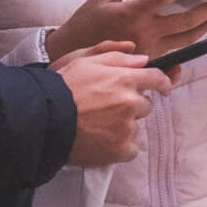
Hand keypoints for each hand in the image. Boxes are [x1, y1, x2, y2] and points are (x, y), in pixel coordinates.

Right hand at [44, 0, 206, 62]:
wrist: (73, 52)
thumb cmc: (87, 20)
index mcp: (133, 12)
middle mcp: (145, 32)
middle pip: (187, 21)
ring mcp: (150, 49)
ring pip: (188, 39)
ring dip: (206, 23)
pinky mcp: (151, 60)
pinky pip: (178, 52)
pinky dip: (192, 41)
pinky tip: (201, 29)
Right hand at [52, 41, 172, 167]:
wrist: (42, 121)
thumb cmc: (60, 88)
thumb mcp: (84, 61)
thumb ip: (118, 57)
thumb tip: (144, 59)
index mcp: (125, 79)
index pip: (157, 79)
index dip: (163, 83)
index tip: (164, 88)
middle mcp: (130, 102)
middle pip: (145, 105)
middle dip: (131, 105)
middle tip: (105, 108)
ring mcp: (127, 127)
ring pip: (135, 126)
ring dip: (123, 126)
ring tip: (96, 125)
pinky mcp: (121, 149)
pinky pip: (131, 148)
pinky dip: (119, 146)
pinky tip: (100, 140)